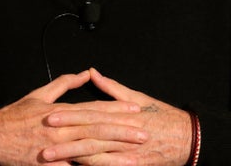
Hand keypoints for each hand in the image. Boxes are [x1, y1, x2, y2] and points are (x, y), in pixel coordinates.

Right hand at [0, 70, 145, 165]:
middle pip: (98, 128)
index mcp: (61, 110)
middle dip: (123, 131)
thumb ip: (64, 83)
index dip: (117, 109)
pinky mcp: (49, 164)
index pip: (95, 108)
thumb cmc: (15, 116)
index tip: (136, 110)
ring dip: (114, 153)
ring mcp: (56, 148)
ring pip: (90, 149)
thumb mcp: (39, 94)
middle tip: (145, 133)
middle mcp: (62, 128)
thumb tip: (84, 73)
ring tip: (134, 156)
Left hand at [41, 68, 191, 165]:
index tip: (48, 117)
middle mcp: (121, 131)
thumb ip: (112, 88)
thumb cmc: (162, 116)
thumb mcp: (137, 97)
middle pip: (88, 134)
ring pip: (95, 154)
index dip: (68, 115)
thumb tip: (92, 72)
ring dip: (72, 157)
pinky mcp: (133, 164)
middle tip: (42, 141)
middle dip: (64, 138)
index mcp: (120, 113)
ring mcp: (127, 150)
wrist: (188, 137)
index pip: (89, 113)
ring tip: (51, 160)